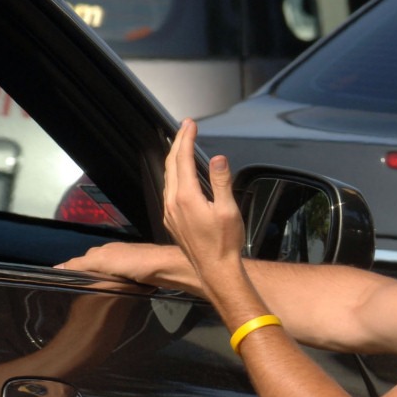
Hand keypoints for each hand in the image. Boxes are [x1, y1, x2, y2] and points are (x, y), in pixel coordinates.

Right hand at [56, 242, 202, 293]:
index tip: (67, 287)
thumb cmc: (135, 263)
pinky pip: (124, 282)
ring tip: (99, 301)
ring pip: (110, 277)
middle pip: (96, 269)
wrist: (168, 269)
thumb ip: (80, 265)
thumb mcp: (102, 262)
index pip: (82, 262)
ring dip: (105, 285)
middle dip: (89, 280)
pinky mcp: (141, 276)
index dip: (74, 272)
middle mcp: (116, 255)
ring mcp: (130, 265)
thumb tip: (57, 268)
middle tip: (83, 298)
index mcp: (104, 250)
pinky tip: (119, 296)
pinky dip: (119, 289)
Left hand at [163, 118, 246, 291]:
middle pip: (172, 164)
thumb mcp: (229, 210)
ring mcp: (171, 213)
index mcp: (187, 197)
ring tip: (182, 146)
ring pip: (168, 177)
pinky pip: (169, 191)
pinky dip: (174, 175)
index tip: (190, 124)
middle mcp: (174, 203)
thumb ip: (222, 181)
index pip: (183, 158)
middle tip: (185, 128)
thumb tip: (219, 159)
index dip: (186, 138)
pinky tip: (181, 175)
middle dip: (178, 143)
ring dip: (175, 159)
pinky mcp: (172, 221)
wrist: (216, 271)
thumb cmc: (224, 245)